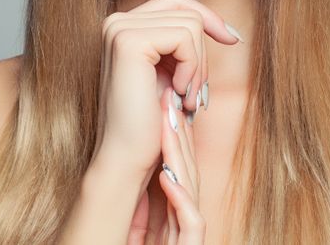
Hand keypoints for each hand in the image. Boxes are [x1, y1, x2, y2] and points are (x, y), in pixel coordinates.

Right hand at [90, 0, 238, 180]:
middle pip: (185, 7)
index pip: (176, 1)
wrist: (127, 157)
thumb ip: (180, 44)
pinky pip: (185, 37)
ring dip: (199, 65)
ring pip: (189, 22)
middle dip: (204, 48)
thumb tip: (211, 19)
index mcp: (123, 26)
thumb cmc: (150, 123)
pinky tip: (178, 94)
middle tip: (197, 91)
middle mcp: (116, 22)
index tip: (232, 40)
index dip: (208, 18)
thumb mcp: (170, 73)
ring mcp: (120, 28)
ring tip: (188, 98)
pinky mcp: (129, 41)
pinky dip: (193, 68)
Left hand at [126, 86, 205, 243]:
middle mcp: (182, 224)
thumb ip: (143, 196)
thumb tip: (140, 162)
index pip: (177, 169)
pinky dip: (180, 199)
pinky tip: (167, 177)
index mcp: (171, 214)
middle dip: (179, 136)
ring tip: (170, 125)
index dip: (174, 137)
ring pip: (191, 192)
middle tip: (170, 100)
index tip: (163, 102)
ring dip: (180, 157)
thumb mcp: (138, 224)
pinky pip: (190, 224)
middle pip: (187, 173)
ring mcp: (186, 237)